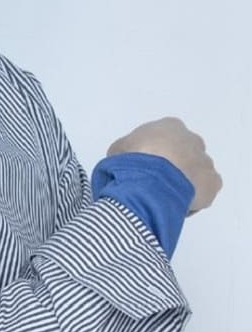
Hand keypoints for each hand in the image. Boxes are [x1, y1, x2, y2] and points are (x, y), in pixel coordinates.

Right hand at [107, 116, 222, 214]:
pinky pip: (205, 192)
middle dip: (173, 167)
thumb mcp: (117, 150)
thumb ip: (125, 151)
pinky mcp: (213, 182)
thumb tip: (124, 159)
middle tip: (155, 183)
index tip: (145, 169)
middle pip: (185, 154)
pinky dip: (194, 198)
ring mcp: (206, 161)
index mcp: (171, 126)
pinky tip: (178, 205)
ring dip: (184, 183)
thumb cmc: (134, 161)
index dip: (154, 155)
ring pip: (196, 173)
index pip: (165, 139)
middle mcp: (193, 140)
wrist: (151, 182)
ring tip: (165, 197)